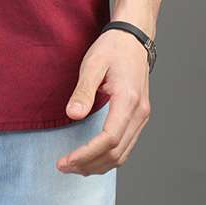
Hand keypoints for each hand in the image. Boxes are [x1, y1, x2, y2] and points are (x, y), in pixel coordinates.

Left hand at [56, 28, 150, 175]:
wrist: (133, 38)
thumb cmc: (112, 48)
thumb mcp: (93, 64)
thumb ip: (83, 91)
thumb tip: (73, 115)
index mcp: (128, 100)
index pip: (109, 139)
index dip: (87, 154)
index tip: (66, 160)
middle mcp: (140, 113)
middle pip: (116, 153)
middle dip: (89, 164)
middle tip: (63, 166)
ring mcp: (142, 116)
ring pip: (123, 154)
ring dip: (98, 165)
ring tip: (73, 166)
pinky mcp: (139, 117)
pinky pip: (126, 146)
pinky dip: (108, 157)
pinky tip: (91, 158)